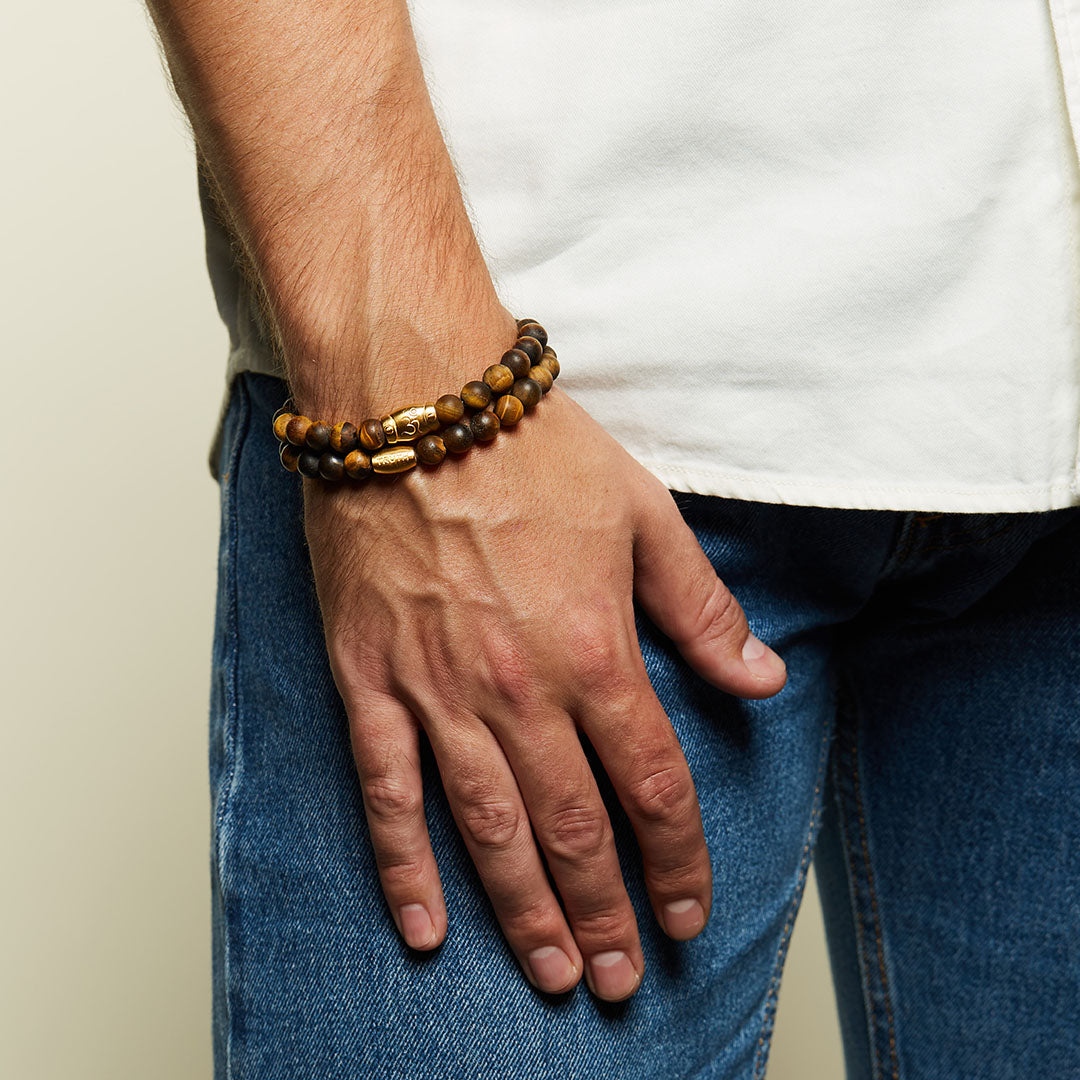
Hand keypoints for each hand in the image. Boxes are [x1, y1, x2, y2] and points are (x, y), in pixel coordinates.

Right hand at [302, 331, 786, 1001]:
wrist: (414, 401)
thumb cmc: (530, 449)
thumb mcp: (643, 515)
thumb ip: (701, 608)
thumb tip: (761, 678)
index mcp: (594, 649)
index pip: (650, 784)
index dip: (677, 859)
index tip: (688, 910)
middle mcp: (519, 687)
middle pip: (573, 828)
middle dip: (605, 912)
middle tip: (621, 976)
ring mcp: (437, 689)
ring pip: (487, 828)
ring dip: (524, 911)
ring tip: (552, 973)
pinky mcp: (368, 677)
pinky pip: (385, 789)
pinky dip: (404, 863)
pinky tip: (425, 925)